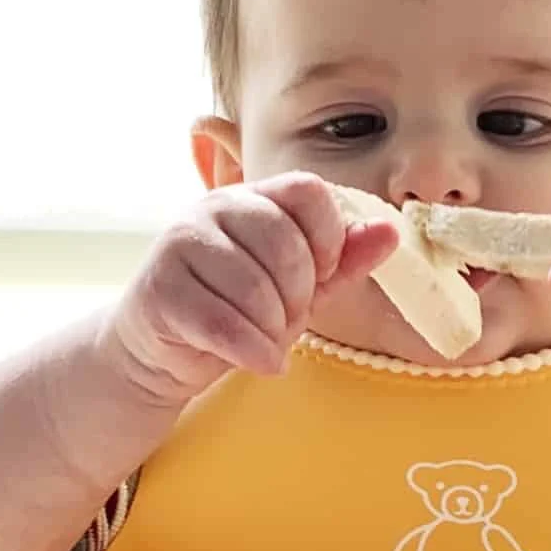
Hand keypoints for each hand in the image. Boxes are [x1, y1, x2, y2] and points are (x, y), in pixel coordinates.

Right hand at [105, 172, 397, 404]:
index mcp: (254, 197)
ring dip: (273, 330)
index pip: (310, 191)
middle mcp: (214, 208)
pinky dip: (253, 352)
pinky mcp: (159, 289)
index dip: (329, 238)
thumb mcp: (302, 286)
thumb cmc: (239, 312)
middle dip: (299, 294)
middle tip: (287, 317)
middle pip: (286, 242)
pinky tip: (259, 360)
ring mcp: (180, 243)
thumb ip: (344, 259)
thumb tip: (390, 230)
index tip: (322, 275)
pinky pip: (225, 324)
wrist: (162, 352)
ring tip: (265, 338)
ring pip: (256, 289)